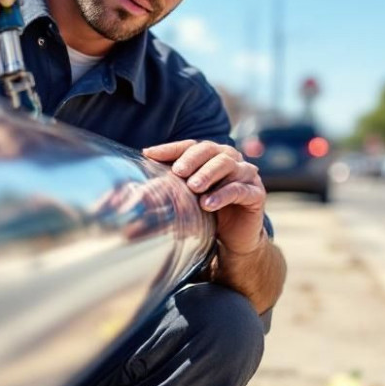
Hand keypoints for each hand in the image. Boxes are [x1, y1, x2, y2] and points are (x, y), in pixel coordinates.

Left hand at [142, 139, 266, 255]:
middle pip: (211, 151)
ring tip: (193, 188)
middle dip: (193, 160)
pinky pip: (240, 190)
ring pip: (228, 166)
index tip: (149, 154)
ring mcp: (246, 175)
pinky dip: (223, 195)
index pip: (190, 146)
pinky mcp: (256, 193)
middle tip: (178, 172)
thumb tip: (127, 196)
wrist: (233, 240)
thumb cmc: (207, 215)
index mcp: (211, 156)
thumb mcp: (185, 200)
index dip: (171, 149)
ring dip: (209, 175)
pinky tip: (208, 203)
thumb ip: (164, 191)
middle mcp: (230, 159)